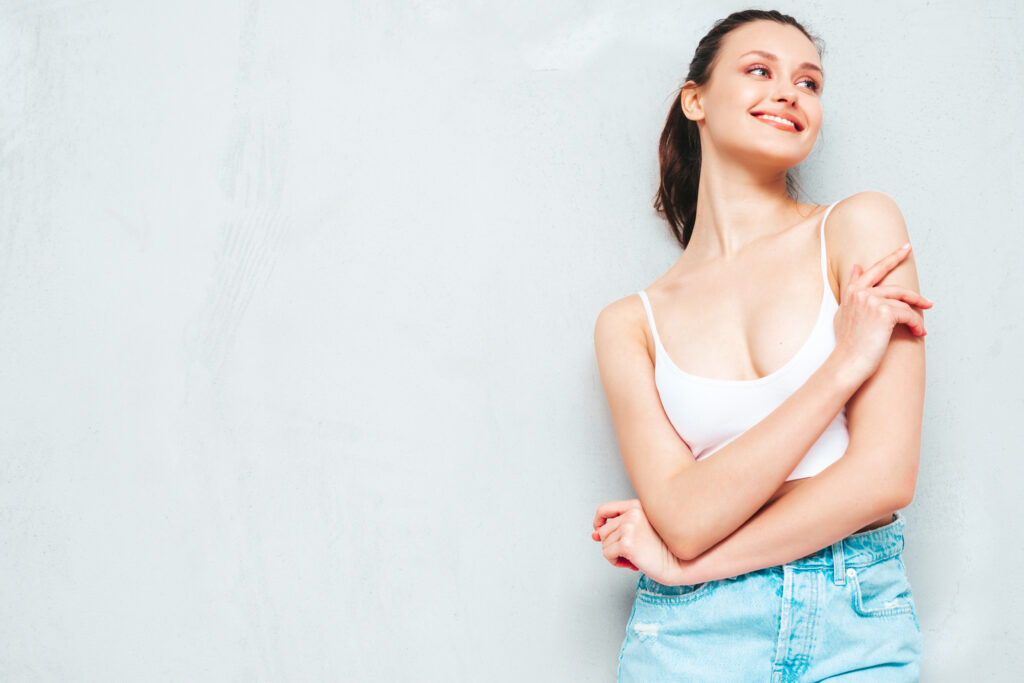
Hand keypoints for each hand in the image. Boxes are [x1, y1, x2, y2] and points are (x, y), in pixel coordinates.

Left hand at [591, 499, 687, 585]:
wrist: (679, 563)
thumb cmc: (664, 548)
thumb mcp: (640, 531)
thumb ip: (617, 529)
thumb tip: (593, 535)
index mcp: (637, 506)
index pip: (604, 509)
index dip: (598, 521)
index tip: (598, 531)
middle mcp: (632, 514)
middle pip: (603, 531)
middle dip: (613, 545)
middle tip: (631, 552)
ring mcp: (629, 527)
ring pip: (604, 544)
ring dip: (616, 554)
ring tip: (635, 557)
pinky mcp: (626, 543)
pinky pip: (607, 554)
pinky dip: (616, 562)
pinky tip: (633, 563)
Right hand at [833, 242, 933, 382]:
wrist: (848, 362)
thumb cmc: (848, 342)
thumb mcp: (844, 312)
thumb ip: (852, 290)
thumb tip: (856, 267)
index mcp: (852, 291)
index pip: (876, 269)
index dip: (893, 258)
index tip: (906, 249)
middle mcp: (861, 292)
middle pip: (897, 288)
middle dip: (916, 296)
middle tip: (928, 302)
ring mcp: (873, 301)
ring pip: (904, 304)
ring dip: (915, 317)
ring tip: (919, 328)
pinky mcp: (885, 312)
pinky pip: (908, 315)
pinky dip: (916, 325)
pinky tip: (918, 333)